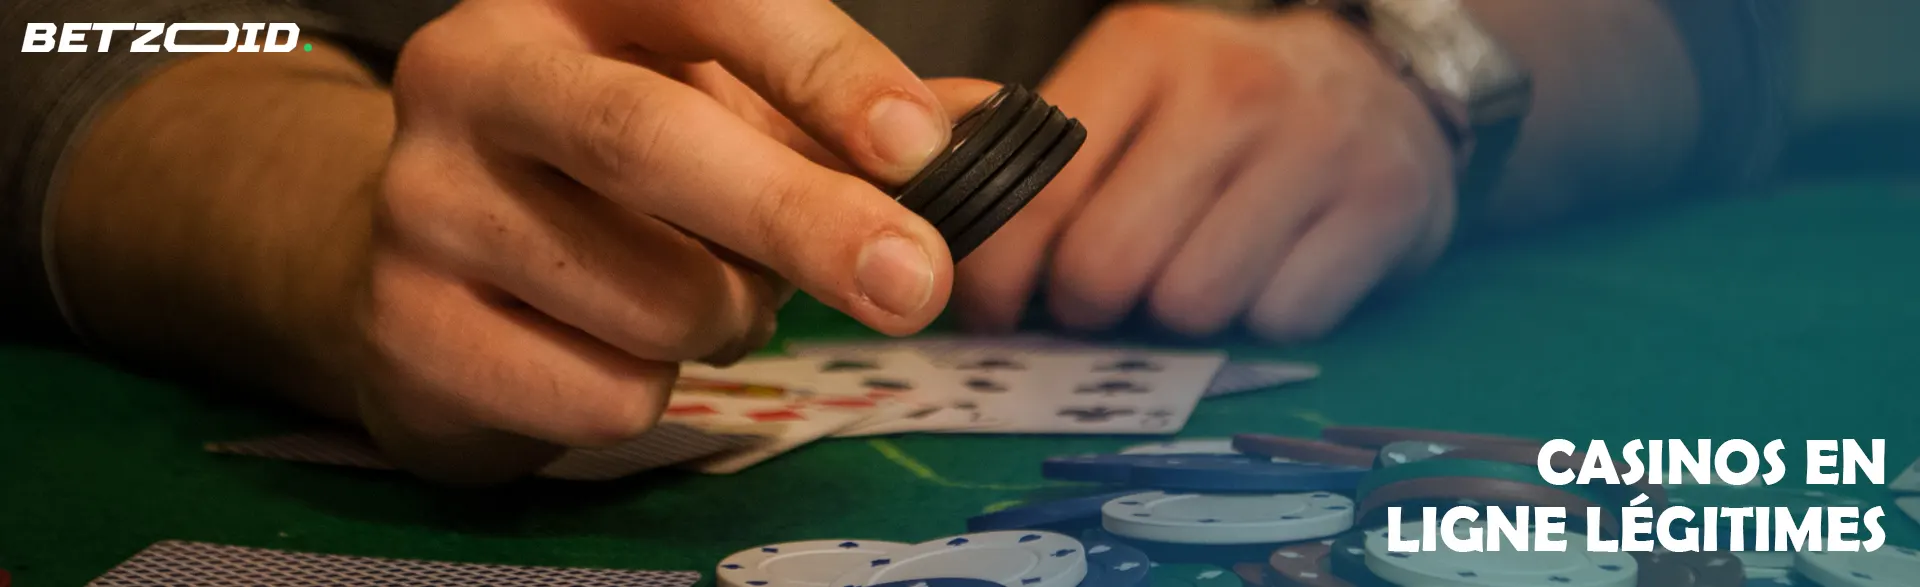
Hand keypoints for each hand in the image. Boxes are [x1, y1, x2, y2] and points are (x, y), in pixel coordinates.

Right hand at [362, 0, 971, 480]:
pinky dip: (657, 390)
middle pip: (646, 139)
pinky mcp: (408, 329)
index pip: (705, 0)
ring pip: (650, 295)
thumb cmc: (609, 170)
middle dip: (802, 218)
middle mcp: (476, 74)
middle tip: (914, 282)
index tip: (920, 147)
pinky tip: (615, 347)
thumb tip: (991, 128)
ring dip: (730, 320)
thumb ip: (844, 116)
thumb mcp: (725, 106)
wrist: (428, 261)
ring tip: (700, 295)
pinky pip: (604, 392)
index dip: (822, 70)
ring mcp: (425, 203)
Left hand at [955, 4, 1456, 341]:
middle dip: (1089, 307)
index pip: (1034, 192)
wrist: (1384, 80)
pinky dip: (1266, 319)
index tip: (995, 309)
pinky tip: (1271, 274)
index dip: (998, 276)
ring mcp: (1316, 143)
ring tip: (1193, 274)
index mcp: (1141, 51)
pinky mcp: (1385, 204)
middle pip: (1104, 269)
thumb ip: (1038, 164)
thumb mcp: (1126, 96)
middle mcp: (1229, 87)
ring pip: (1191, 308)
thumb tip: (951, 267)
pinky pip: (1282, 321)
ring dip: (1179, 317)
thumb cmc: (1219, 111)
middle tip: (1104, 297)